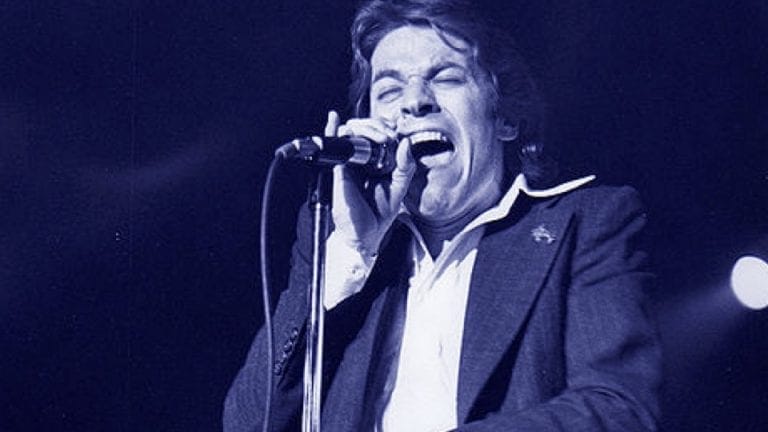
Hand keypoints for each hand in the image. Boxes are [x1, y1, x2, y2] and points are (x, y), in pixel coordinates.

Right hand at [325, 110, 415, 255]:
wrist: (365, 235)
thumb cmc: (379, 214)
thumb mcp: (399, 187)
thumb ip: (405, 166)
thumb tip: (405, 143)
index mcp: (376, 161)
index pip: (378, 133)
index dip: (386, 127)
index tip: (395, 133)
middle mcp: (361, 159)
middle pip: (363, 128)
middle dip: (377, 125)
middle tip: (387, 137)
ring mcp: (348, 162)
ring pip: (350, 132)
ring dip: (364, 127)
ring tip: (378, 136)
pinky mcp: (338, 170)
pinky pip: (334, 146)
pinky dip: (332, 130)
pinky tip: (334, 119)